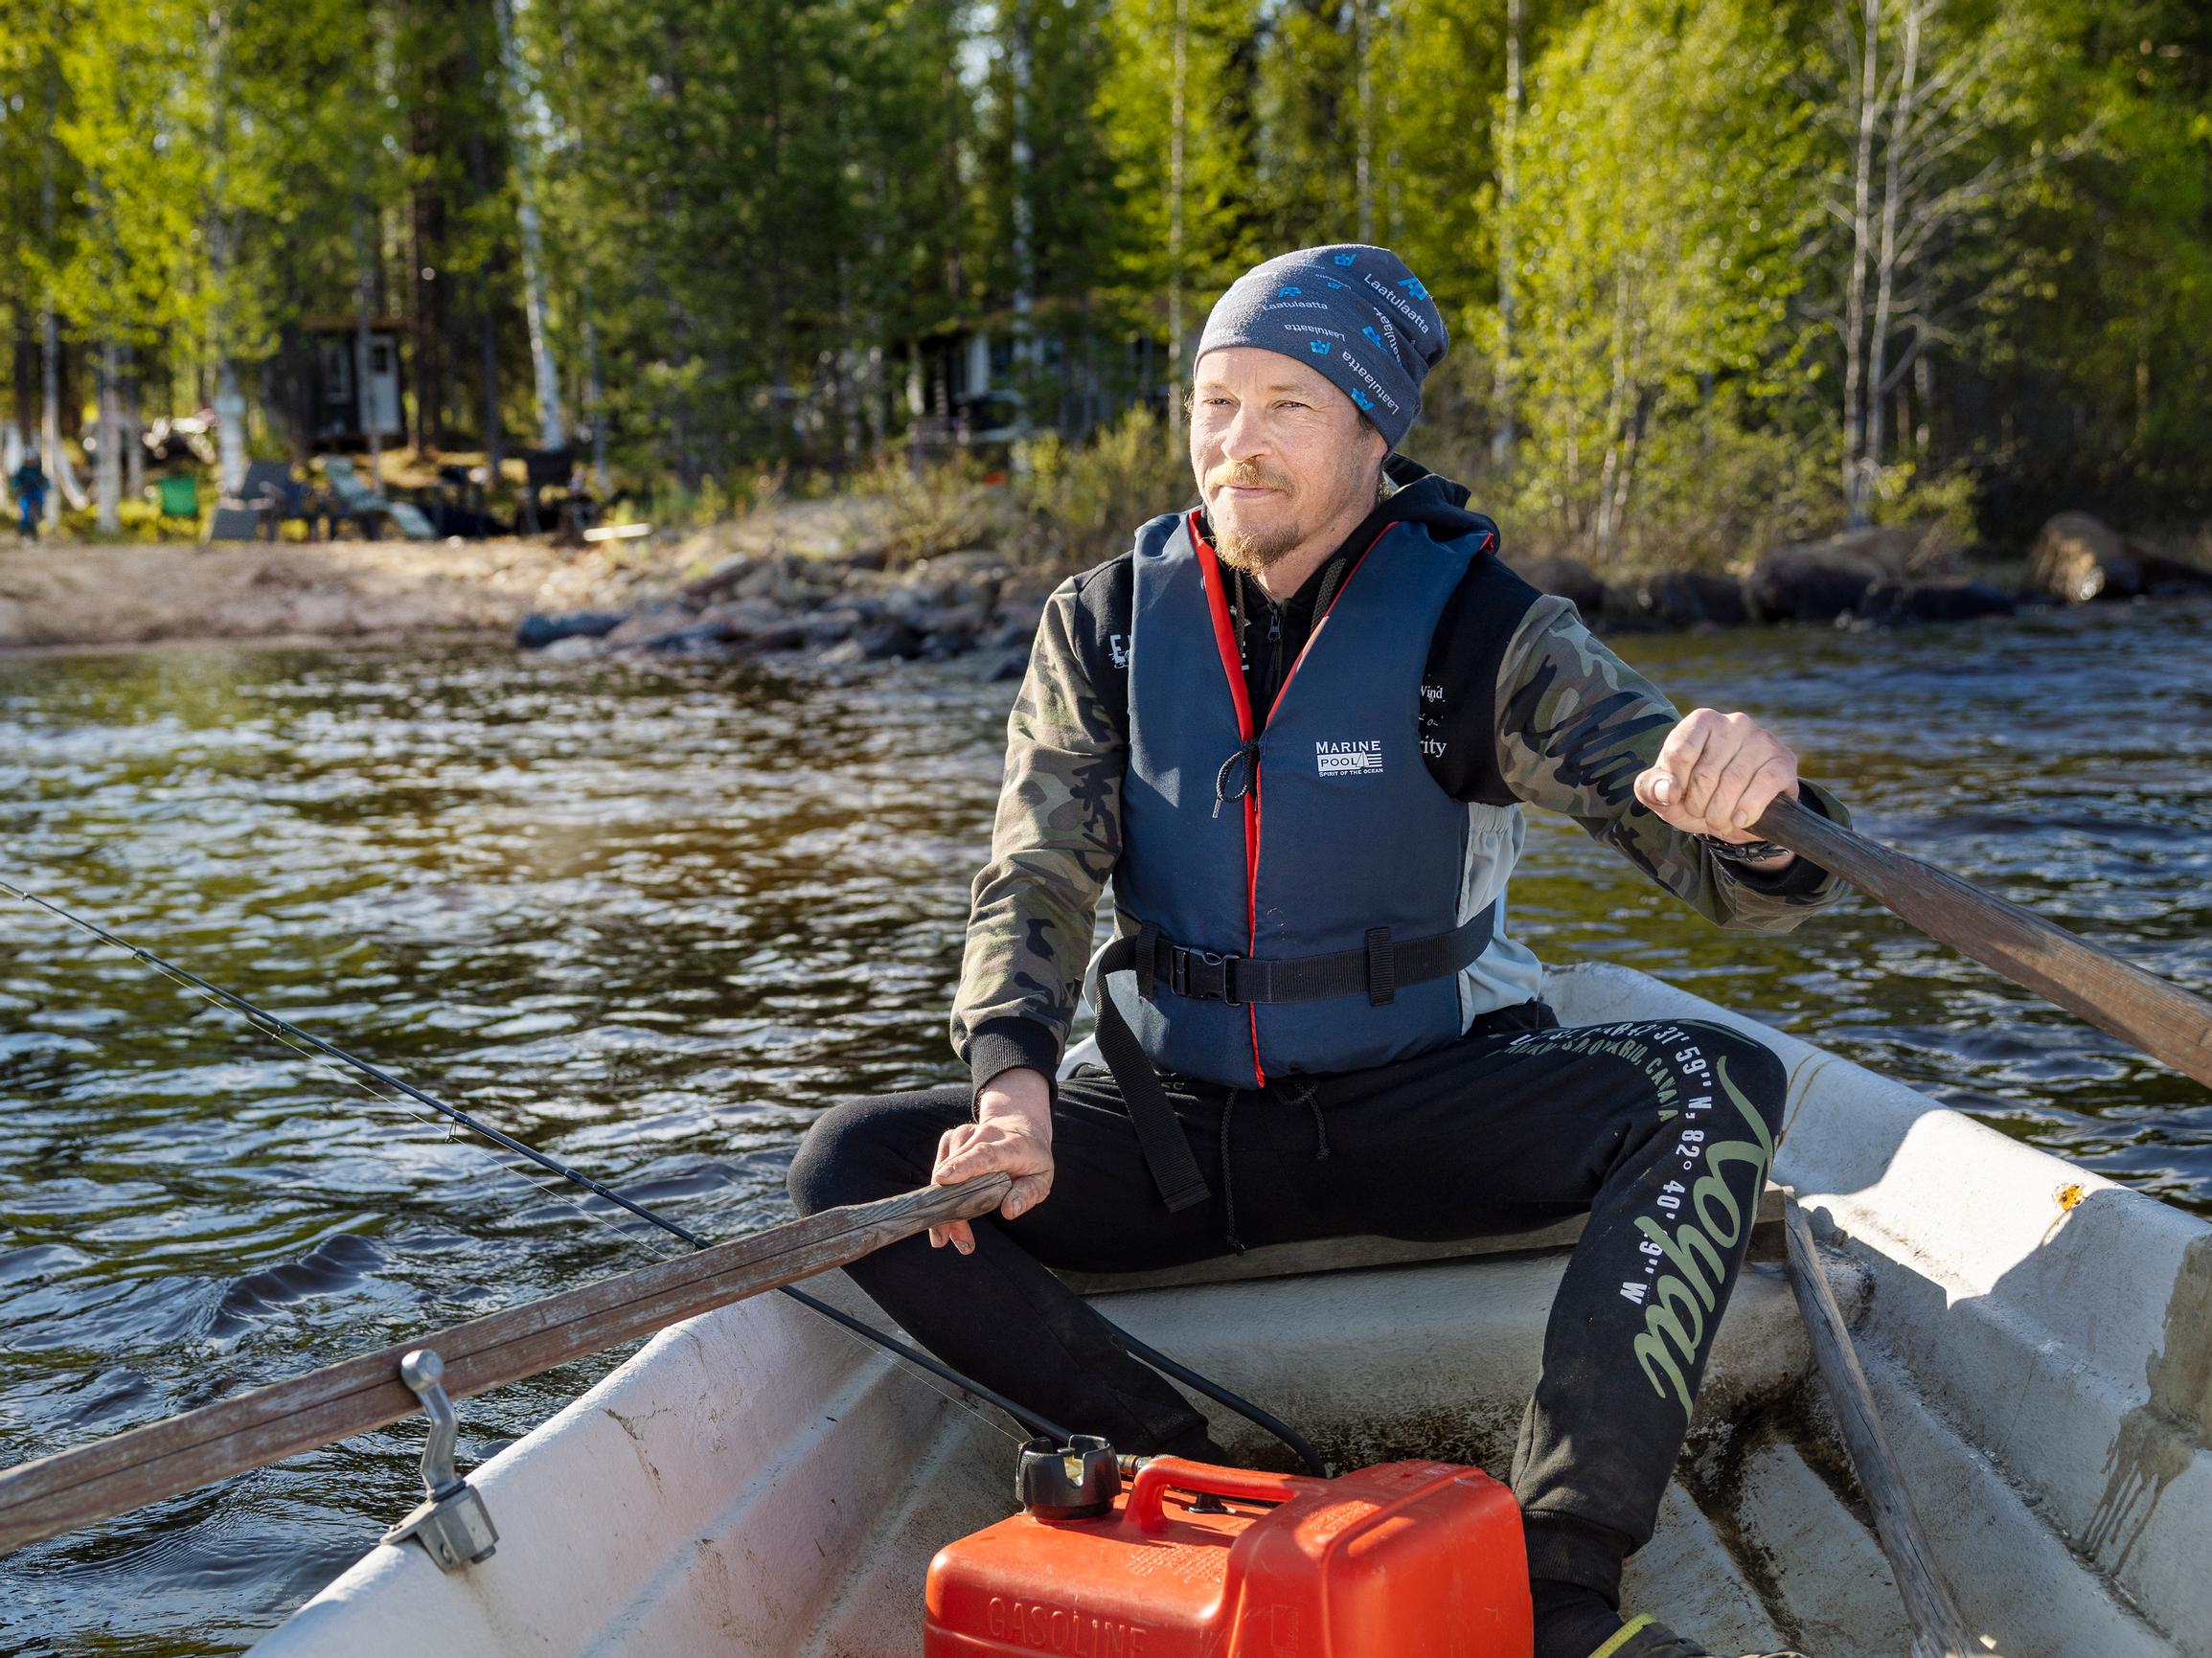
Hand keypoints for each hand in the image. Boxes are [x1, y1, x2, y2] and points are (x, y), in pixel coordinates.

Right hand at [929, 1067, 1054, 1254]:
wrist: (1020, 1128)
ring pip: (942, 1173)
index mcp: (1009, 1147)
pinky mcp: (950, 1139)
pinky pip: (938, 1171)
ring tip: (952, 1235)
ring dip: (943, 1208)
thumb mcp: (1041, 1179)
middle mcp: (983, 1135)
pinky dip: (941, 1196)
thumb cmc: (1031, 1160)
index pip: (984, 1154)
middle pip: (955, 1170)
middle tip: (943, 1240)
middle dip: (946, 1207)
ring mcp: (963, 1134)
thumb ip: (1028, 1194)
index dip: (963, 1166)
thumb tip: (1009, 1211)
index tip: (943, 1180)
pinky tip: (952, 1213)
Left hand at [1633, 708, 1798, 860]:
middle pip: (1705, 773)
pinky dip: (1747, 811)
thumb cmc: (1696, 794)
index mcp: (1701, 722)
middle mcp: (1733, 723)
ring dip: (1721, 814)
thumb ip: (1652, 788)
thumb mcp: (1665, 793)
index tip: (1677, 798)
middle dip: (1699, 806)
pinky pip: (1763, 787)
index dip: (1675, 786)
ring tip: (1718, 822)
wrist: (1739, 813)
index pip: (1679, 753)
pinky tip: (1739, 820)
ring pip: (1733, 783)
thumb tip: (1667, 790)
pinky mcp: (1783, 760)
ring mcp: (1761, 739)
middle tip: (1701, 816)